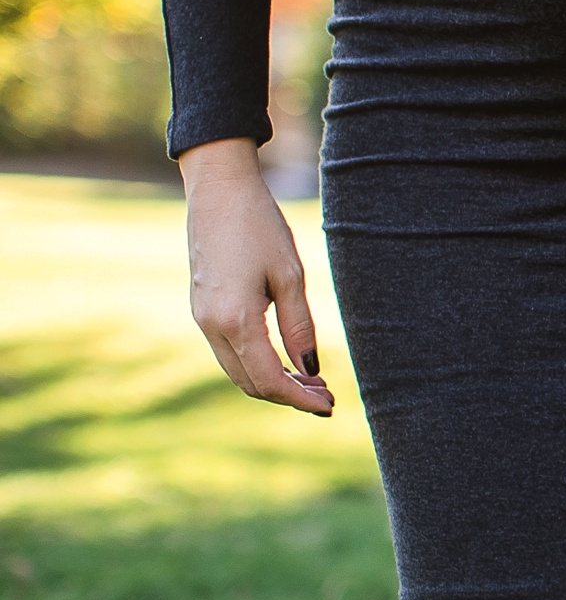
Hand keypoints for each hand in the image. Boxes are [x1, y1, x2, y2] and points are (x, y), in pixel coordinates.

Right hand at [179, 138, 334, 416]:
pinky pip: (229, 352)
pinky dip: (257, 365)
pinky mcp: (201, 309)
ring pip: (237, 371)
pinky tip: (285, 361)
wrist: (218, 192)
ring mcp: (201, 318)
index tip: (330, 408)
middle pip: (250, 383)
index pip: (268, 379)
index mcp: (234, 320)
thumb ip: (299, 326)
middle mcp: (210, 326)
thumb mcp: (290, 276)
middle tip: (328, 397)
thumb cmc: (260, 227)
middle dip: (288, 396)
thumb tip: (310, 369)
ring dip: (273, 382)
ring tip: (313, 382)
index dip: (299, 399)